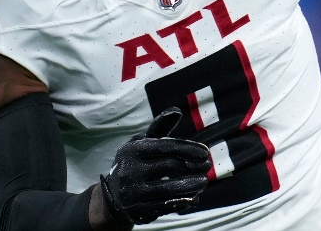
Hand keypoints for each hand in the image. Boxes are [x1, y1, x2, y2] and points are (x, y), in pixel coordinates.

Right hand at [100, 107, 211, 224]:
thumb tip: (176, 111)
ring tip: (203, 181)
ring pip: (169, 188)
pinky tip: (193, 198)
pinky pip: (164, 206)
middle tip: (207, 166)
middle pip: (170, 166)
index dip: (188, 149)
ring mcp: (132, 192)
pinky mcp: (137, 210)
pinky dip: (182, 202)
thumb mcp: (142, 143)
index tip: (205, 153)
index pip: (166, 146)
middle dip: (193, 166)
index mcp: (132, 150)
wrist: (113, 195)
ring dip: (191, 185)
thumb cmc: (135, 162)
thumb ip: (160, 128)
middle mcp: (129, 170)